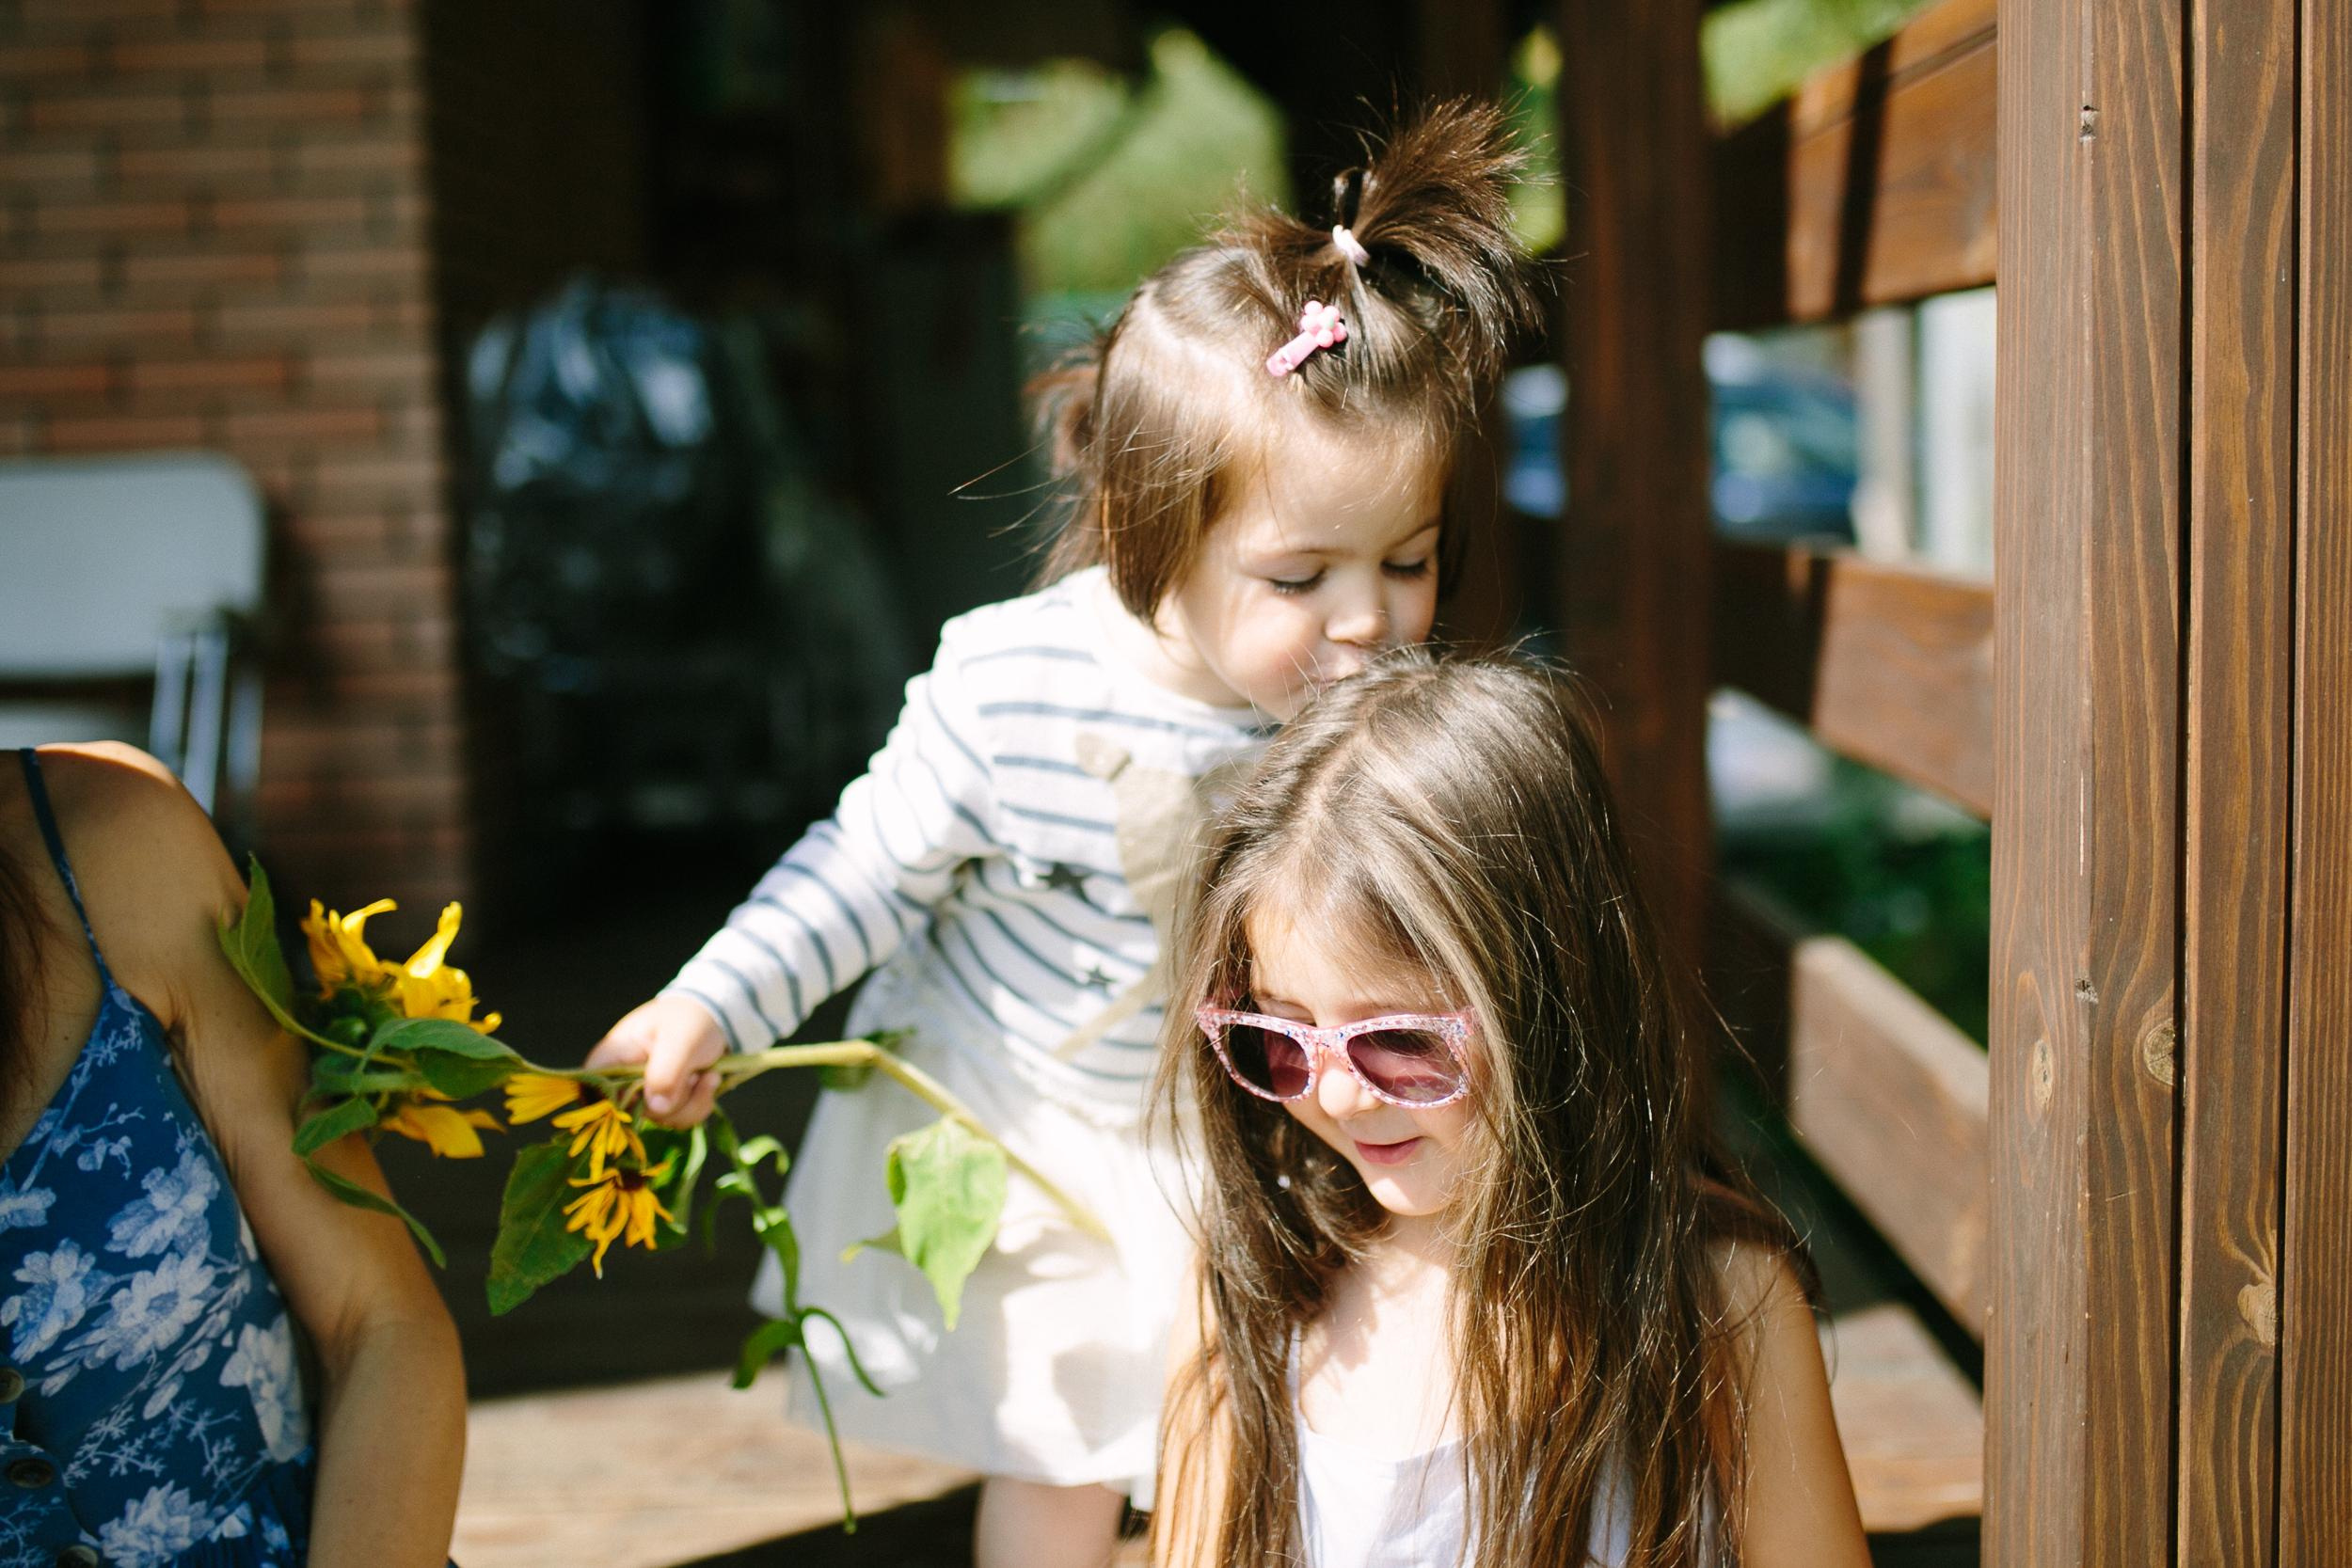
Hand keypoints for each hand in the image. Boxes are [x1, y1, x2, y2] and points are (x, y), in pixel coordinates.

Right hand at [587, 996, 727, 1125]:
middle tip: (693, 1075)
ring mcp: (644, 1092)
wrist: (716, 1017)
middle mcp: (622, 1079)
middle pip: (632, 1114)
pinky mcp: (664, 1101)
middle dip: (672, 1101)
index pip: (591, 1090)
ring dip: (691, 1102)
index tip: (645, 1104)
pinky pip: (677, 1119)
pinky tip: (709, 1080)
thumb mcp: (681, 1041)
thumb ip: (665, 1073)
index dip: (610, 1107)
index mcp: (612, 1057)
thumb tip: (655, 1108)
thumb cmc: (691, 1020)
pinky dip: (699, 1104)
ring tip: (707, 1074)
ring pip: (660, 1119)